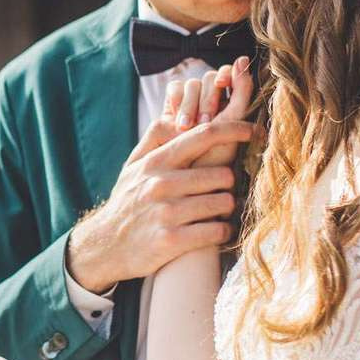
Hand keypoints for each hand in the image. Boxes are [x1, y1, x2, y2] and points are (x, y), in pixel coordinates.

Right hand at [65, 67, 256, 294]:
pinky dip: (222, 232)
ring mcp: (167, 213)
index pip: (203, 135)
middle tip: (220, 192)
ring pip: (224, 203)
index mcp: (156, 162)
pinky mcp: (172, 240)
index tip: (253, 130)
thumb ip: (155, 139)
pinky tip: (215, 231)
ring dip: (226, 210)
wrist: (106, 246)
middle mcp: (161, 184)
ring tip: (216, 213)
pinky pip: (217, 231)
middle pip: (223, 174)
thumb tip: (177, 113)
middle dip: (228, 184)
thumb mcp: (133, 167)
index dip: (234, 129)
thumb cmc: (127, 202)